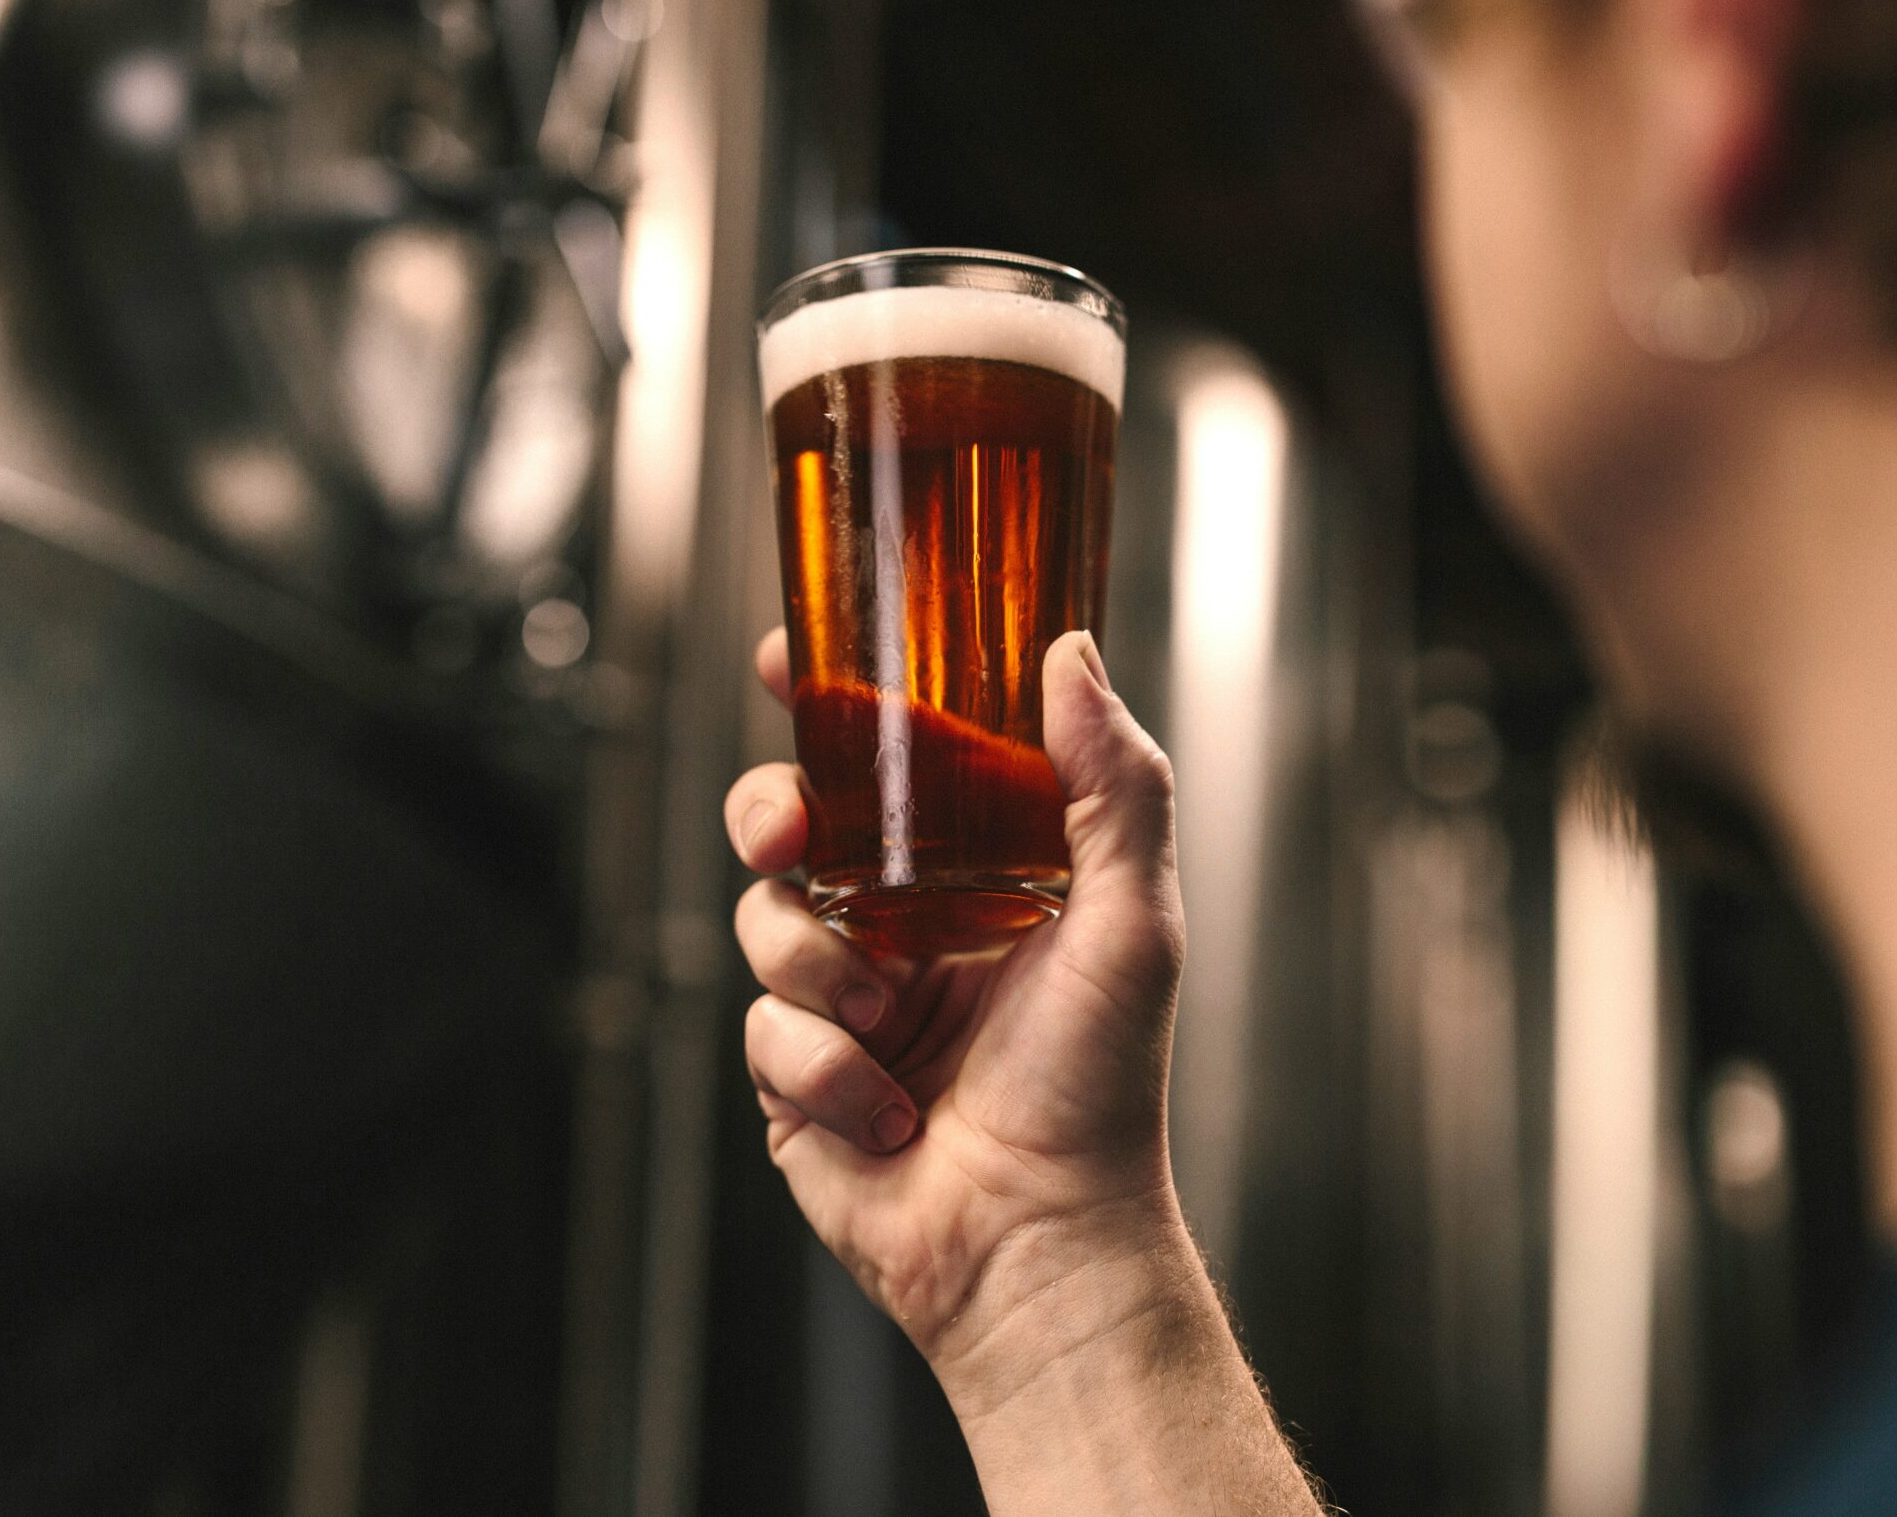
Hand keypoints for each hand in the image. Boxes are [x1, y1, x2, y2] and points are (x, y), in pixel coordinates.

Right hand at [723, 628, 1187, 1377]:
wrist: (1040, 1242)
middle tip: (792, 835)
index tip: (788, 660)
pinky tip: (887, 1113)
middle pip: (792, 821)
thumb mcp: (1133, 917)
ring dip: (818, 967)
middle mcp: (905, 925)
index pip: (891, 758)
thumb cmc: (1101, 1089)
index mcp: (979, 873)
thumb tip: (1070, 654)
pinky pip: (763, 1031)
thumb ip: (1113, 782)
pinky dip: (822, 1069)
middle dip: (772, 811)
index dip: (829, 703)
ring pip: (765, 921)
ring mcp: (844, 1001)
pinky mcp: (798, 1078)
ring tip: (889, 1021)